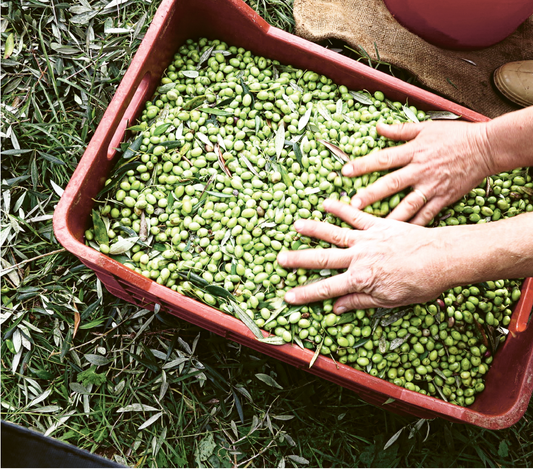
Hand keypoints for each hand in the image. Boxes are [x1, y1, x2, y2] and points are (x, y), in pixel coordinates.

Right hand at [277, 199, 452, 311]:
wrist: (443, 257)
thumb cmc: (420, 283)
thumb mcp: (390, 300)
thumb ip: (361, 301)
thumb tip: (336, 308)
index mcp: (361, 279)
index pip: (327, 289)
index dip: (305, 293)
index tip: (287, 296)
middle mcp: (359, 258)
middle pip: (323, 259)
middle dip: (299, 260)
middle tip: (280, 259)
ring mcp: (367, 239)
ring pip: (334, 233)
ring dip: (313, 230)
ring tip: (295, 225)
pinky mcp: (378, 224)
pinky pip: (355, 215)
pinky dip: (340, 208)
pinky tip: (326, 203)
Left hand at [342, 120, 495, 224]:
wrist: (486, 148)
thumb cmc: (455, 136)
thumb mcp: (426, 127)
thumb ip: (400, 130)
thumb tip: (377, 127)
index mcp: (413, 151)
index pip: (383, 158)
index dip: (362, 165)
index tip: (344, 172)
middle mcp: (420, 170)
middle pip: (391, 183)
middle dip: (370, 195)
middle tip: (352, 204)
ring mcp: (432, 187)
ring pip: (407, 204)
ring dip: (389, 216)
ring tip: (372, 227)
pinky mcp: (443, 199)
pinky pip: (426, 215)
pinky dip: (414, 226)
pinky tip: (400, 236)